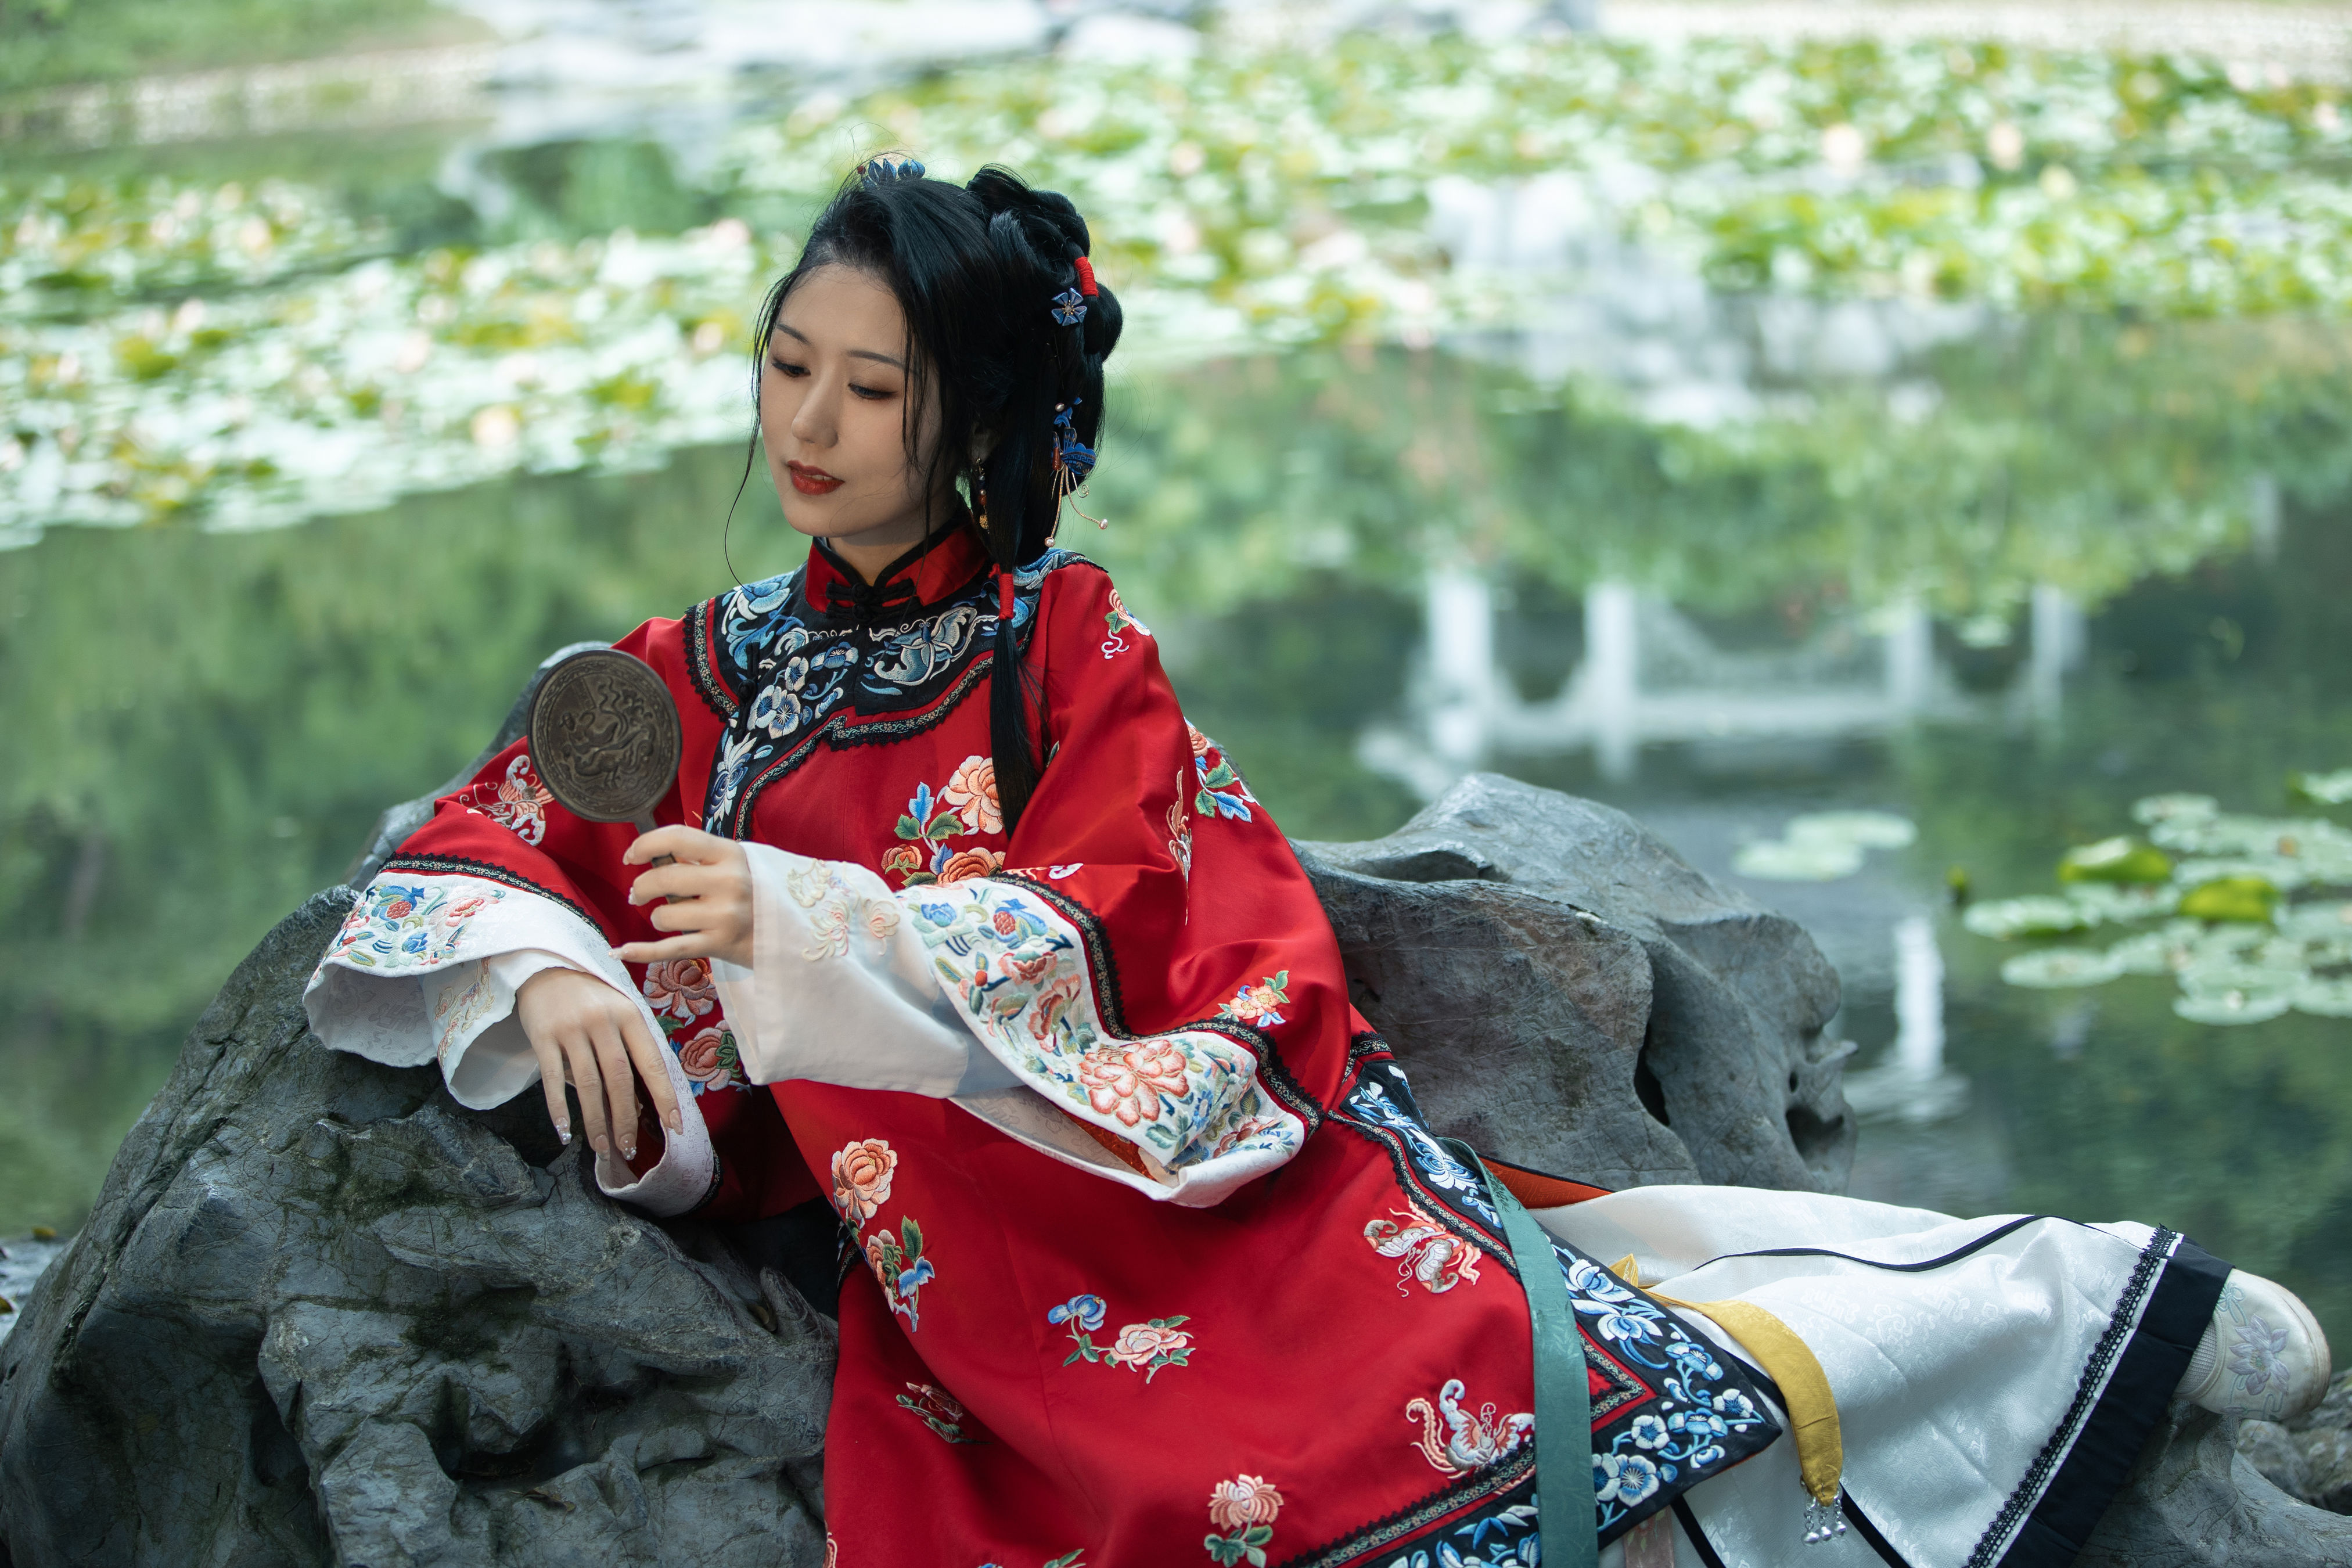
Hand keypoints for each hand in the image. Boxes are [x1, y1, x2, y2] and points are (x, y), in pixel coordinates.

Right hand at [514, 967, 681, 1159]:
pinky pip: (552, 1079)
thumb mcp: (619, 1011)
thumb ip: (630, 1048)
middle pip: (619, 1078)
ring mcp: (572, 1028)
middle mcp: (603, 1021)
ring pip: (587, 1083)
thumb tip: (639, 1101)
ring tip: (602, 1146)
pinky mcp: (543, 1036)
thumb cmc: (590, 997)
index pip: (652, 1062)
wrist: (546, 966)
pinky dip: (559, 1108)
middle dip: (626, 1117)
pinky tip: (565, 1131)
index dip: (664, 1096)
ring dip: (596, 1119)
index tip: (675, 1126)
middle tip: (628, 1147)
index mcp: (630, 1014)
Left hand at [614, 826, 752, 969]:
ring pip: (664, 915)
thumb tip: (651, 853)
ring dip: (656, 918)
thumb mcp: (734, 865)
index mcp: (730, 854)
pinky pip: (670, 949)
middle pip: (664, 878)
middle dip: (641, 887)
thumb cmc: (754, 893)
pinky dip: (642, 952)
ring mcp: (725, 915)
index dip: (645, 844)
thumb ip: (698, 857)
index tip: (631, 856)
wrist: (792, 932)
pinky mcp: (719, 945)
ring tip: (668, 919)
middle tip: (637, 895)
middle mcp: (729, 882)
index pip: (678, 838)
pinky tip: (621, 951)